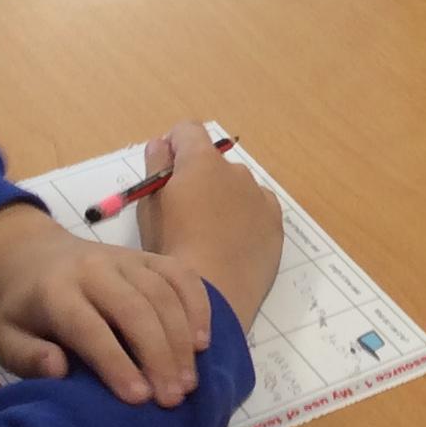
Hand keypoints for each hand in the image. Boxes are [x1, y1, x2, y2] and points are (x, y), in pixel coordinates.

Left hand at [0, 185, 216, 407]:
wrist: (35, 257)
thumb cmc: (25, 312)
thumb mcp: (7, 338)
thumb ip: (28, 357)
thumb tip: (59, 369)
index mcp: (55, 292)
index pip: (90, 328)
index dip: (116, 363)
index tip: (139, 399)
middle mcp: (93, 269)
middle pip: (135, 308)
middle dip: (158, 355)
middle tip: (173, 398)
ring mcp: (125, 258)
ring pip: (162, 292)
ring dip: (181, 338)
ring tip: (189, 382)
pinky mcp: (147, 255)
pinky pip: (181, 274)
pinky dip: (197, 306)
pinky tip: (202, 342)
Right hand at [139, 124, 282, 328]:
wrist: (213, 296)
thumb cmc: (172, 250)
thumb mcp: (150, 208)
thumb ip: (155, 168)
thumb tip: (161, 144)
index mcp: (202, 162)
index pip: (187, 131)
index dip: (173, 146)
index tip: (165, 171)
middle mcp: (237, 171)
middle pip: (213, 162)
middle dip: (199, 178)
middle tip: (184, 215)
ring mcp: (260, 197)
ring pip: (237, 187)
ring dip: (223, 199)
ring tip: (208, 237)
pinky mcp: (275, 224)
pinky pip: (257, 210)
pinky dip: (245, 219)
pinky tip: (231, 246)